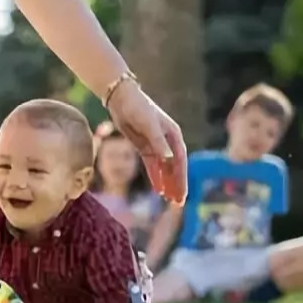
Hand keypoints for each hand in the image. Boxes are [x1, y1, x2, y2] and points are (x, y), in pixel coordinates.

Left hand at [107, 82, 187, 205]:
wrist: (121, 98)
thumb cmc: (138, 107)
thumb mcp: (148, 124)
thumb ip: (158, 142)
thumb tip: (169, 159)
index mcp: (173, 135)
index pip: (180, 161)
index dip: (181, 178)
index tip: (182, 194)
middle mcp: (167, 141)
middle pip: (174, 167)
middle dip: (177, 184)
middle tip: (178, 203)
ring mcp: (156, 145)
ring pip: (164, 168)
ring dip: (167, 183)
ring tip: (169, 200)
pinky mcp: (144, 147)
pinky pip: (152, 165)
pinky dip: (155, 177)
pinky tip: (158, 189)